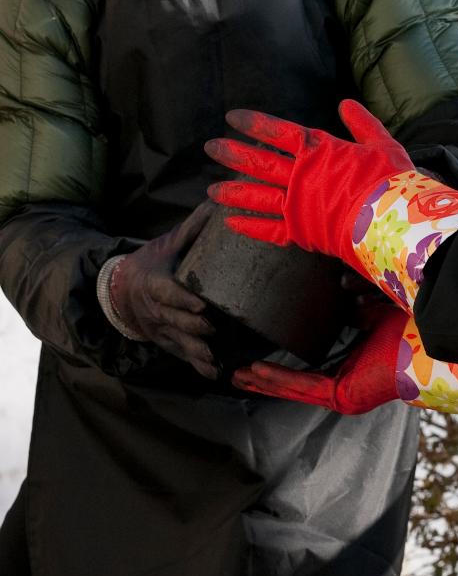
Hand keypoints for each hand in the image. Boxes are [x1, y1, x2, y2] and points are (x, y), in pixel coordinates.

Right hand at [110, 203, 217, 378]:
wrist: (121, 290)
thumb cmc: (151, 263)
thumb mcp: (168, 244)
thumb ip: (192, 228)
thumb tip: (217, 201)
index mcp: (155, 284)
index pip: (168, 293)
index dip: (182, 300)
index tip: (200, 306)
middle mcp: (156, 310)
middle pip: (174, 320)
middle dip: (192, 327)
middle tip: (212, 327)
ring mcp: (161, 329)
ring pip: (178, 342)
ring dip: (195, 351)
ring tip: (212, 358)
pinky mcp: (167, 342)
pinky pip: (181, 356)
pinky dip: (196, 365)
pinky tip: (213, 374)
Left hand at [205, 100, 411, 273]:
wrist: (392, 220)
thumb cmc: (389, 180)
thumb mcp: (381, 143)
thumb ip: (361, 123)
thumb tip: (346, 104)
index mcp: (318, 150)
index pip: (279, 132)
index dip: (255, 124)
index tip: (232, 118)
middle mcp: (300, 175)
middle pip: (260, 162)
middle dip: (233, 154)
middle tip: (212, 148)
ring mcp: (297, 204)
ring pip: (257, 196)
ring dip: (233, 192)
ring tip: (211, 190)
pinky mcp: (301, 231)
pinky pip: (269, 229)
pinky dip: (249, 227)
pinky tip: (230, 223)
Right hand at [232, 305, 405, 413]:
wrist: (429, 344)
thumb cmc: (410, 332)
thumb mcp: (372, 315)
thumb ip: (354, 310)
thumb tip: (343, 296)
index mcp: (355, 372)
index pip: (312, 372)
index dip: (285, 368)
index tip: (260, 360)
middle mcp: (348, 388)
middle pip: (297, 384)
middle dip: (265, 380)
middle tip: (236, 373)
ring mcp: (345, 395)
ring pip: (296, 388)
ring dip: (265, 381)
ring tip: (237, 374)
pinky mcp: (343, 396)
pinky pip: (304, 386)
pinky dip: (279, 379)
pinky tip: (256, 371)